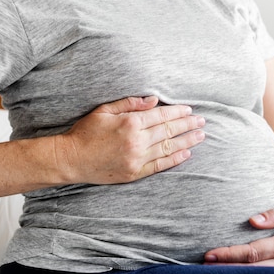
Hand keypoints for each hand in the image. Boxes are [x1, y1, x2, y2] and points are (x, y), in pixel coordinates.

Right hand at [57, 96, 205, 184]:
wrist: (71, 159)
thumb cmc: (85, 132)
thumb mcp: (104, 110)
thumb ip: (129, 104)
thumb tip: (154, 100)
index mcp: (129, 123)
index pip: (161, 115)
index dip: (177, 112)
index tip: (189, 109)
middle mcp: (136, 141)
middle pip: (168, 131)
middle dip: (187, 124)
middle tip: (201, 121)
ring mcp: (136, 159)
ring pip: (168, 148)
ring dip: (186, 141)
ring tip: (200, 136)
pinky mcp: (134, 173)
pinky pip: (160, 165)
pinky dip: (174, 159)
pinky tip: (186, 153)